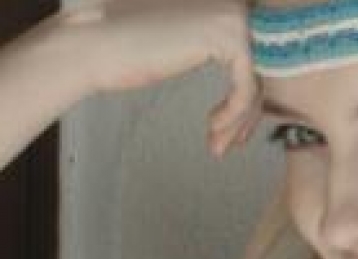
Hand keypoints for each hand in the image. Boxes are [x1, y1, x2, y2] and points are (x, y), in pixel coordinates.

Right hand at [50, 0, 259, 155]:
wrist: (94, 42)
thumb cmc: (127, 48)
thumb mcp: (182, 44)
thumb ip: (213, 48)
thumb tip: (252, 83)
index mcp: (223, 1)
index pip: (256, 53)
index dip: (249, 96)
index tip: (232, 127)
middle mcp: (234, 0)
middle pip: (262, 68)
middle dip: (248, 113)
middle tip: (229, 144)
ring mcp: (233, 15)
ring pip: (258, 80)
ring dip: (240, 120)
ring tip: (219, 146)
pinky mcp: (227, 37)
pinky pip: (247, 87)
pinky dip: (233, 114)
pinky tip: (213, 129)